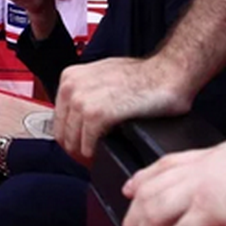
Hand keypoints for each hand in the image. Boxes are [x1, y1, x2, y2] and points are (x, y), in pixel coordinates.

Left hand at [55, 57, 193, 163]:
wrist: (166, 73)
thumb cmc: (142, 75)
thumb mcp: (102, 76)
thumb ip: (86, 91)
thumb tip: (79, 112)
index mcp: (71, 76)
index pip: (58, 116)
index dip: (69, 132)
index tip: (79, 140)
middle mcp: (72, 86)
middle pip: (62, 130)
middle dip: (74, 144)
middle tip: (87, 151)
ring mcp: (83, 100)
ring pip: (72, 139)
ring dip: (83, 150)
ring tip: (95, 151)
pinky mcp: (97, 114)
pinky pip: (86, 143)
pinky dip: (93, 150)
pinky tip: (101, 149)